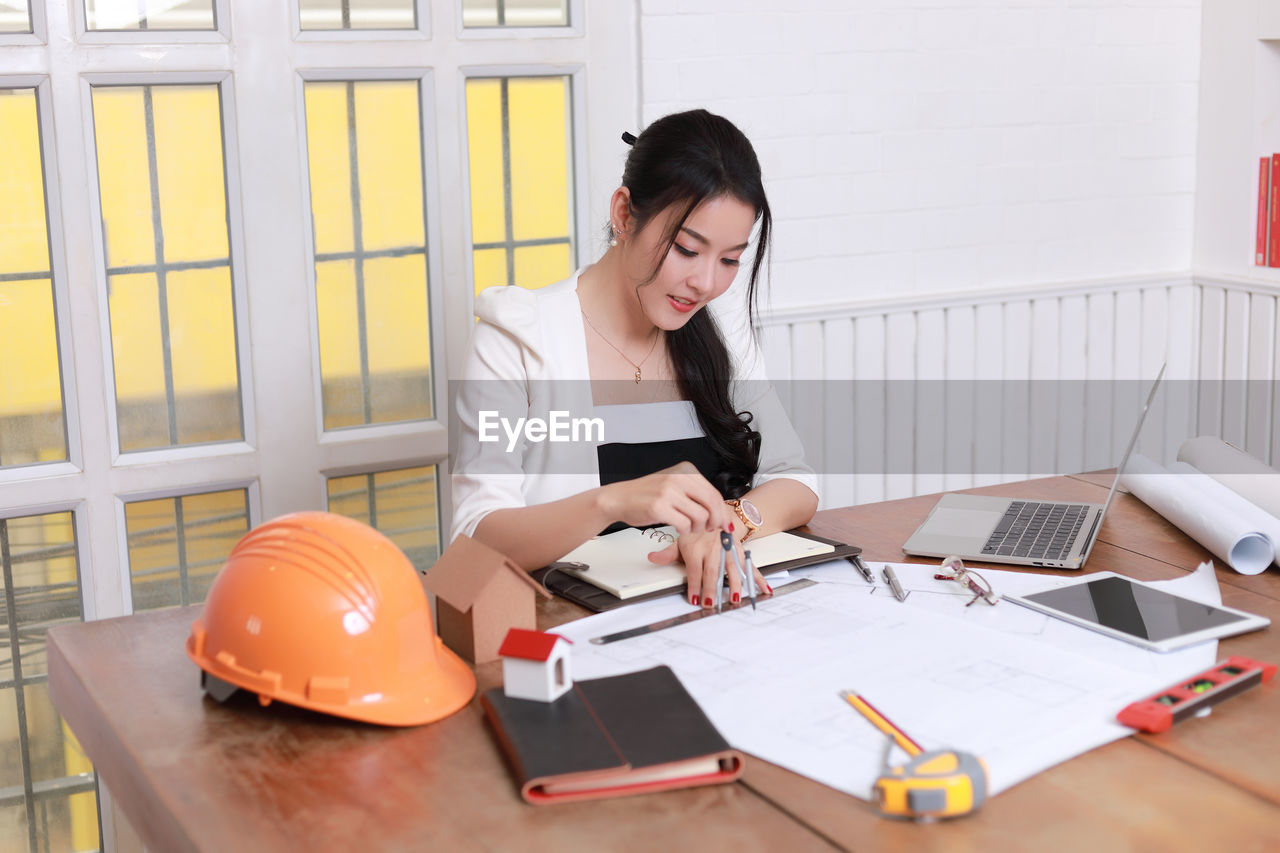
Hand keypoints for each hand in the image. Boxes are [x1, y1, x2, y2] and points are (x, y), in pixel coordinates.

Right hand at [598, 462, 731, 535]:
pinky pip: (684, 525)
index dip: (722, 512)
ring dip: (697, 528)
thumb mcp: (674, 485)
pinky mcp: (659, 507)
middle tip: (710, 529)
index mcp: (686, 470)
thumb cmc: (646, 495)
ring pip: (700, 516)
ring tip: (688, 528)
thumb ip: (695, 494)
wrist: (619, 498)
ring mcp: (668, 492)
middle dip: (715, 521)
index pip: (714, 493)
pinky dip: (685, 531)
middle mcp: (679, 478)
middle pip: (711, 504)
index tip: (725, 523)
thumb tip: (719, 511)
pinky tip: (678, 528)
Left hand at [648, 528, 772, 608]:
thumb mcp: (680, 539)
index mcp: (697, 549)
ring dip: (735, 584)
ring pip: (732, 569)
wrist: (716, 511)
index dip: (694, 585)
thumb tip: (652, 558)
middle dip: (712, 588)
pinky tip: (764, 589)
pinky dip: (758, 578)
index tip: (694, 598)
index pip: (695, 570)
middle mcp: (713, 550)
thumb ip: (668, 553)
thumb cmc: (697, 530)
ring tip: (735, 598)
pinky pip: (749, 566)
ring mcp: (727, 551)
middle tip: (711, 603)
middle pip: (713, 571)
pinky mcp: (739, 553)